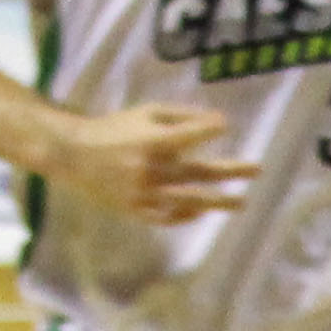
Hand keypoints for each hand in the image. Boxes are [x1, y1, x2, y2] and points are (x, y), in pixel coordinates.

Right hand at [50, 104, 257, 223]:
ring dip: (220, 202)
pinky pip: (169, 217)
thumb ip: (181, 116)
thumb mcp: (144, 113)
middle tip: (257, 169)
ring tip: (242, 202)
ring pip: (191, 201)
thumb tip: (219, 122)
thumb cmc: (115, 129)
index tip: (224, 125)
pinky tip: (203, 210)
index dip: (210, 128)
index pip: (191, 135)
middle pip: (201, 172)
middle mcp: (151, 168)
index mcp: (151, 141)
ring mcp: (144, 193)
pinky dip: (187, 214)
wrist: (73, 154)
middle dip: (232, 171)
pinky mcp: (135, 209)